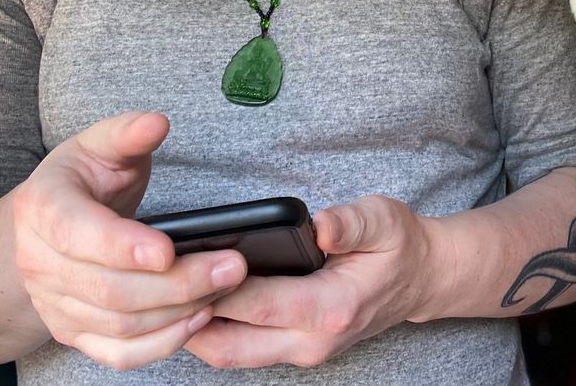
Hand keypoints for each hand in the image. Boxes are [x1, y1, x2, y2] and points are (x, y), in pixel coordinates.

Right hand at [12, 111, 247, 368]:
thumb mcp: (101, 143)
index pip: (78, 235)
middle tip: (232, 266)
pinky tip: (199, 315)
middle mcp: (41, 263)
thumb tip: (157, 123)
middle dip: (177, 282)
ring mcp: (55, 303)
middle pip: (110, 289)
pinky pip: (118, 353)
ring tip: (226, 285)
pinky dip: (162, 343)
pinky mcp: (75, 332)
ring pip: (119, 325)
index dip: (123, 247)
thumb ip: (129, 132)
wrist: (49, 222)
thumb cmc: (84, 178)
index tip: (169, 250)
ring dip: (179, 311)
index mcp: (43, 208)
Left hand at [185, 195, 443, 368]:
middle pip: (230, 345)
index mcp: (332, 308)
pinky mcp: (292, 349)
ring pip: (229, 355)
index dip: (218, 288)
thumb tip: (320, 226)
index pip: (259, 305)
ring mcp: (301, 351)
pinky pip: (240, 350)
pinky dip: (213, 331)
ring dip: (195, 329)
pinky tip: (195, 298)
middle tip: (157, 284)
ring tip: (166, 291)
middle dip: (189, 318)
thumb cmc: (397, 246)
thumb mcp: (383, 220)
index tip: (183, 265)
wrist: (419, 279)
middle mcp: (312, 341)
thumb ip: (350, 223)